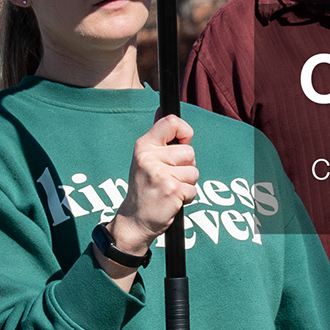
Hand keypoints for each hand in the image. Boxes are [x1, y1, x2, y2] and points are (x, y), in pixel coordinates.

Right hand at [110, 114, 199, 252]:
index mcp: (143, 146)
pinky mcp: (172, 190)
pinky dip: (187, 197)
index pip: (171, 122)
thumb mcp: (145, 159)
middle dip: (187, 167)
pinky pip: (194, 189)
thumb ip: (158, 137)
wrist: (134, 220)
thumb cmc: (144, 188)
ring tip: (169, 190)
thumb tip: (162, 109)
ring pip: (194, 172)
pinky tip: (171, 200)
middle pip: (190, 152)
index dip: (185, 131)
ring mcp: (160, 174)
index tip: (184, 142)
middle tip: (169, 178)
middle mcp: (149, 157)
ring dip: (187, 184)